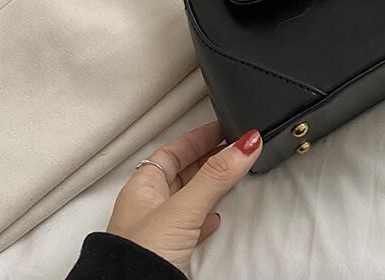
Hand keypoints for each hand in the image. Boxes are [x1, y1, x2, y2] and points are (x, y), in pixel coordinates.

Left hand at [108, 120, 261, 267]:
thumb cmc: (141, 255)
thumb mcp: (183, 209)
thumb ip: (214, 177)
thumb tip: (244, 145)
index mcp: (142, 187)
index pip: (173, 150)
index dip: (198, 137)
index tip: (223, 129)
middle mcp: (147, 206)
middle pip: (182, 172)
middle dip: (208, 159)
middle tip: (233, 149)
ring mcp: (157, 231)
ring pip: (187, 199)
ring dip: (209, 187)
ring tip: (230, 176)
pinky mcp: (168, 254)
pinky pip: (190, 226)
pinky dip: (205, 218)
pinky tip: (214, 219)